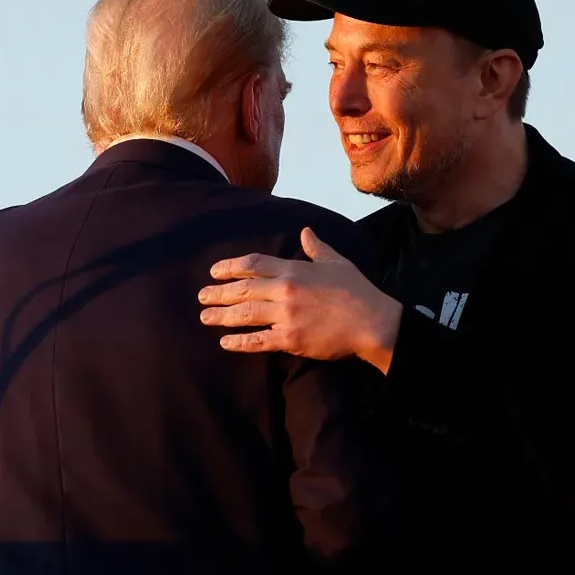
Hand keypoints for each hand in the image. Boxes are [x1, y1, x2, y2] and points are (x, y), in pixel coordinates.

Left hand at [198, 227, 401, 372]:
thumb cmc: (357, 291)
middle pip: (243, 290)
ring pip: (245, 315)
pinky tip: (226, 343)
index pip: (254, 265)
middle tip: (202, 296)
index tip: (215, 271)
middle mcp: (286, 290)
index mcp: (295, 270)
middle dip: (219, 293)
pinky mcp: (291, 339)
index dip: (230, 267)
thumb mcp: (337, 262)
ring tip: (205, 317)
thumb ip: (317, 247)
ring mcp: (286, 315)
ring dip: (222, 316)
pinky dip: (240, 342)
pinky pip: (259, 340)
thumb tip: (305, 231)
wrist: (372, 322)